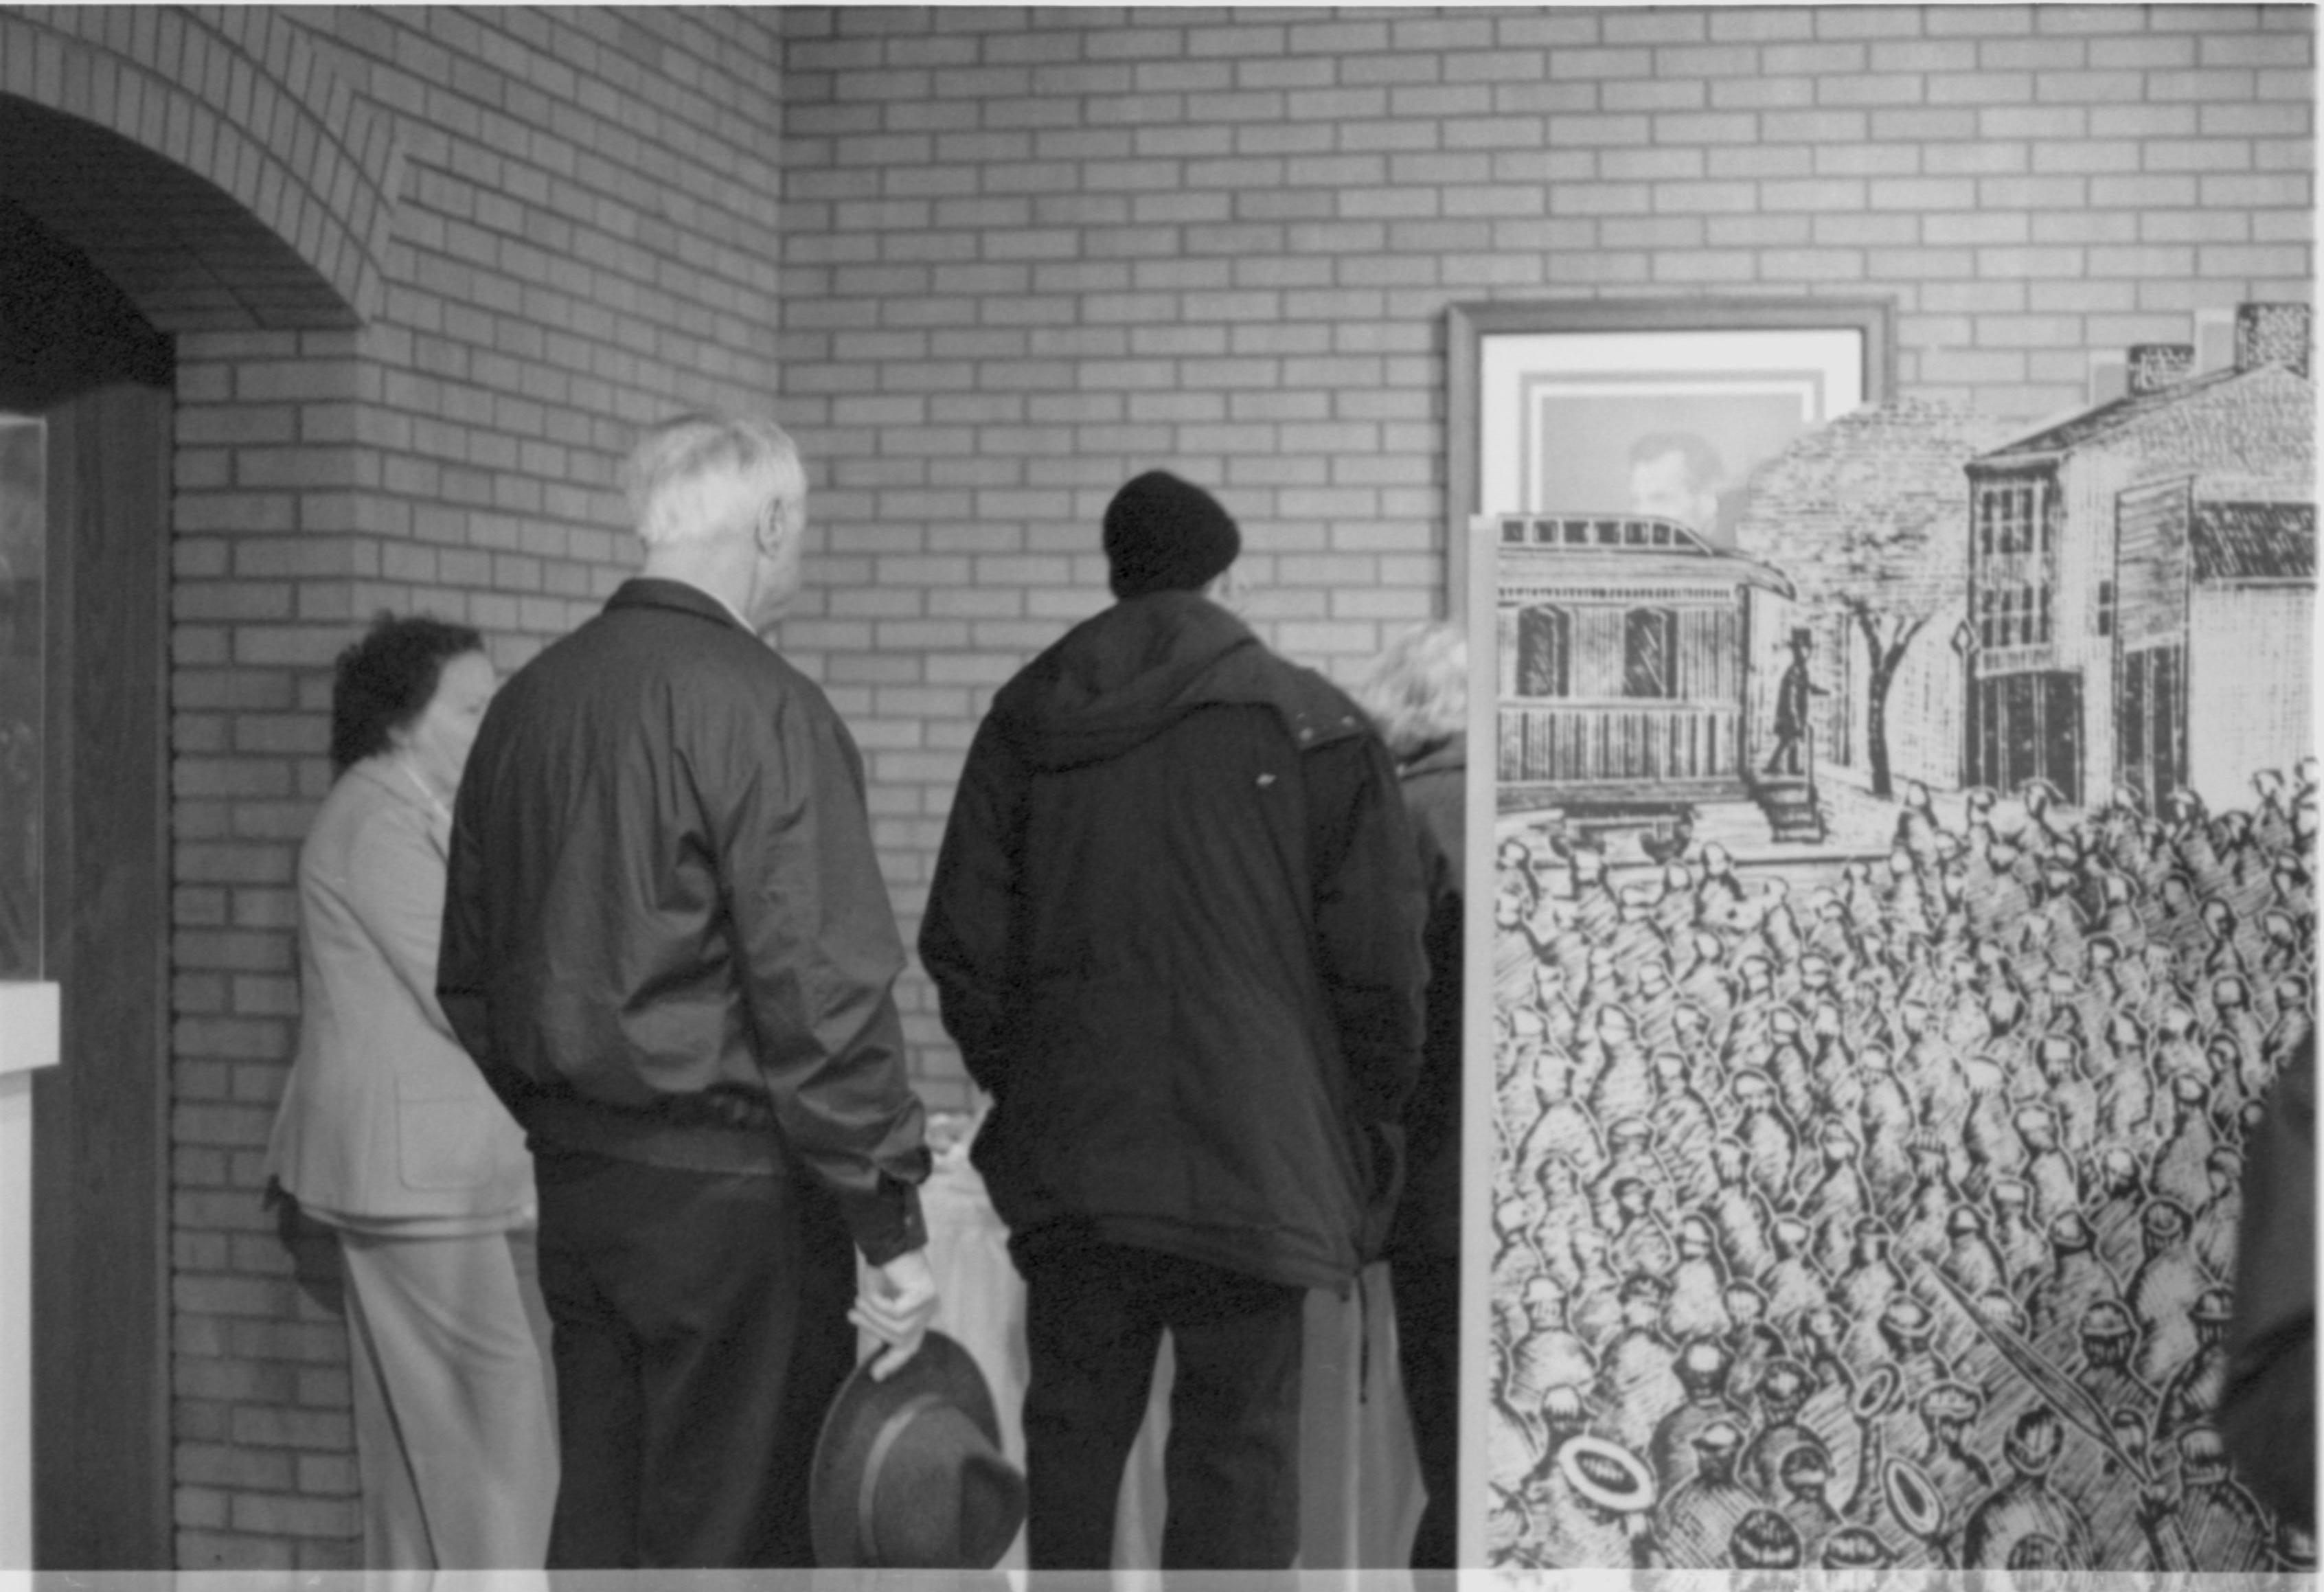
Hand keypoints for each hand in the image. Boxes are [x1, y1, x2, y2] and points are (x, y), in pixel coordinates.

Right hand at [849, 1245, 937, 1381]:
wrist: (887, 1241)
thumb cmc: (882, 1269)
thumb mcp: (875, 1303)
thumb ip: (878, 1324)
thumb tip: (875, 1352)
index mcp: (918, 1315)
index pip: (908, 1346)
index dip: (892, 1363)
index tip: (876, 1376)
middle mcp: (927, 1312)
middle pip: (902, 1340)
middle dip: (874, 1330)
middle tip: (851, 1315)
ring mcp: (930, 1304)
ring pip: (899, 1330)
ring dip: (873, 1318)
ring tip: (857, 1302)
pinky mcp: (927, 1296)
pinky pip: (898, 1314)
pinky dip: (879, 1305)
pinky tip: (872, 1291)